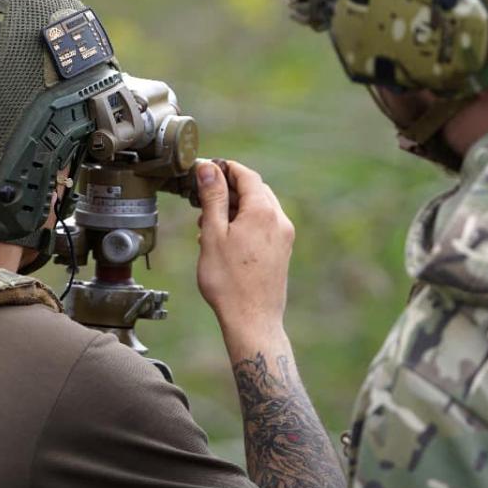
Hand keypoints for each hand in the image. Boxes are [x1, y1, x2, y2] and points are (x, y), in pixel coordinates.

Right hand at [195, 160, 294, 350]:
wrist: (252, 320)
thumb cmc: (228, 281)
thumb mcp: (214, 234)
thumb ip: (213, 198)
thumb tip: (209, 169)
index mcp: (263, 211)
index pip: (247, 175)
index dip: (226, 168)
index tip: (207, 168)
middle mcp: (279, 220)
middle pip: (256, 190)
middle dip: (229, 190)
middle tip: (203, 198)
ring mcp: (284, 237)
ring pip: (260, 208)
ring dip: (236, 208)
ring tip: (208, 224)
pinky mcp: (283, 251)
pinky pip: (264, 226)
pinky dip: (245, 223)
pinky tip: (225, 240)